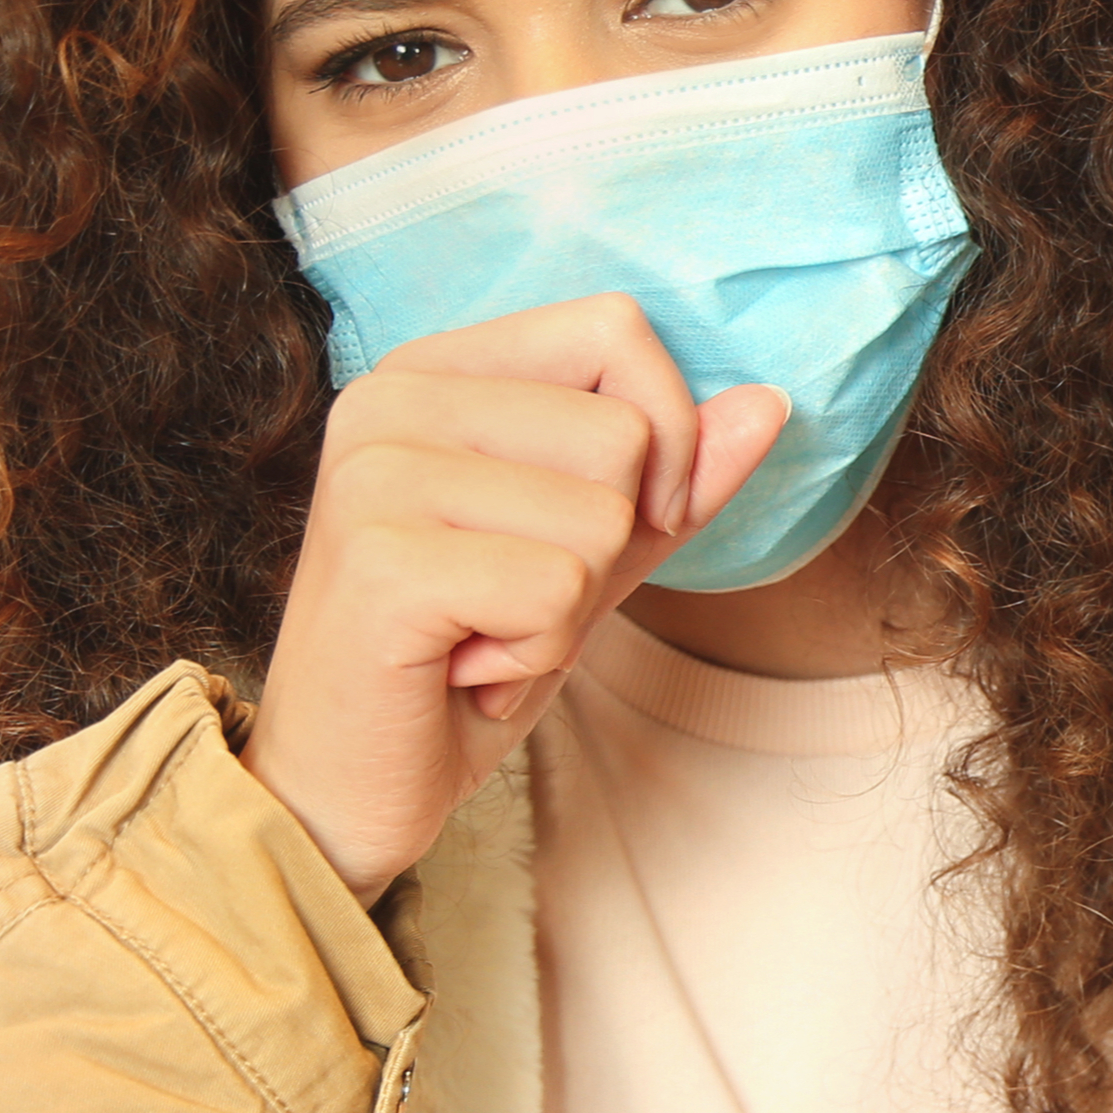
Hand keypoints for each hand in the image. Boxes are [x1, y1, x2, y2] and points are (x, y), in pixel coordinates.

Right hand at [246, 299, 787, 900]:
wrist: (344, 783)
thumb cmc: (462, 659)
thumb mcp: (589, 556)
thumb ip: (671, 478)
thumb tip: (767, 404)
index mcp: (433, 371)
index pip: (614, 328)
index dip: (662, 435)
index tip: (609, 526)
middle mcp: (389, 399)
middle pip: (623, 435)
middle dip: (603, 552)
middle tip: (508, 602)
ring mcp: (376, 474)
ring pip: (602, 520)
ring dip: (566, 614)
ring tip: (480, 635)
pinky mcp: (383, 560)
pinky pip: (557, 591)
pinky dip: (534, 656)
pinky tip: (462, 670)